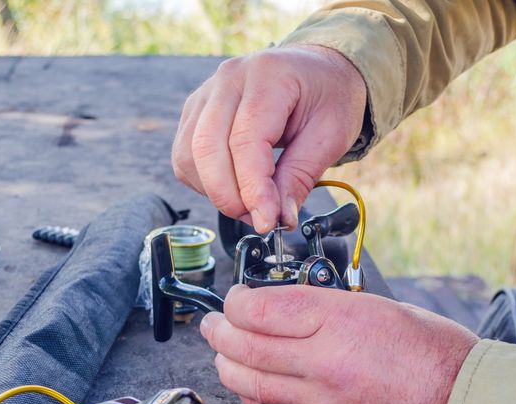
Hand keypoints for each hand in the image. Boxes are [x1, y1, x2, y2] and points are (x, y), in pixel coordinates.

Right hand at [172, 45, 366, 232]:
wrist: (318, 70)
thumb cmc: (328, 95)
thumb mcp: (331, 136)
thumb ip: (299, 177)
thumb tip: (277, 219)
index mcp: (268, 76)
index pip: (245, 141)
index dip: (252, 189)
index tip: (266, 221)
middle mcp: (228, 79)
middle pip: (206, 149)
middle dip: (229, 197)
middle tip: (259, 218)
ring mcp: (206, 94)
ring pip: (188, 156)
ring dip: (215, 192)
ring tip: (250, 203)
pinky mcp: (195, 111)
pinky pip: (184, 156)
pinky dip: (204, 182)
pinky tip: (234, 186)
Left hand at [200, 285, 478, 403]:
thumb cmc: (436, 355)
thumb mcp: (380, 308)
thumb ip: (326, 309)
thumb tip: (282, 309)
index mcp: (341, 322)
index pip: (260, 309)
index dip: (236, 302)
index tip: (234, 299)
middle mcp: (325, 364)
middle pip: (244, 346)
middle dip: (218, 331)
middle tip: (212, 324)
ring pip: (249, 383)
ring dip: (226, 364)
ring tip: (222, 353)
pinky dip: (251, 395)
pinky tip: (247, 385)